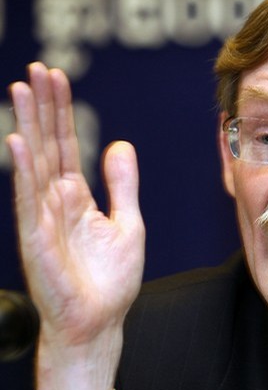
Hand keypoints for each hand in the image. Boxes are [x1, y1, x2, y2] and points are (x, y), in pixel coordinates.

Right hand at [6, 63, 144, 389]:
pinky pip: (29, 199)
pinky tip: (19, 140)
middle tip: (39, 69)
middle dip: (43, 107)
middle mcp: (56, 201)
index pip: (67, 145)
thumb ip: (122, 184)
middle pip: (48, 144)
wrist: (100, 320)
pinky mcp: (38, 239)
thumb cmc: (110, 279)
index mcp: (77, 197)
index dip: (63, 112)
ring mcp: (44, 218)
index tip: (58, 78)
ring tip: (23, 88)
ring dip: (29, 125)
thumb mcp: (128, 222)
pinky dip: (25, 170)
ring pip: (35, 163)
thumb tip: (118, 145)